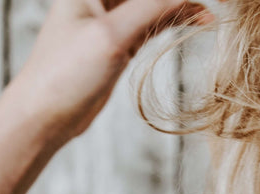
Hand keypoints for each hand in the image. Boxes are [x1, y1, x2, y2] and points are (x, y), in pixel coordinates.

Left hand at [0, 0, 218, 193]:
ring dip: (181, 5)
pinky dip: (175, 20)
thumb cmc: (66, 73)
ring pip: (154, 2)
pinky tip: (198, 20)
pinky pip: (153, 20)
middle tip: (214, 4)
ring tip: (211, 14)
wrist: (45, 116)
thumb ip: (151, 7)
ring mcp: (109, 17)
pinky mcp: (119, 39)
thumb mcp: (112, 35)